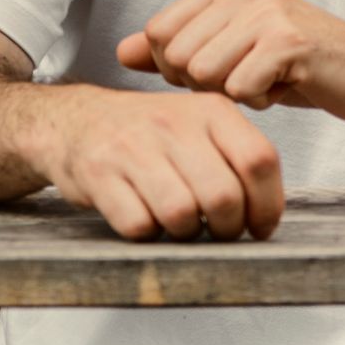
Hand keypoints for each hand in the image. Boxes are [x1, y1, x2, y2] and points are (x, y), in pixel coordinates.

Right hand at [34, 85, 282, 241]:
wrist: (76, 122)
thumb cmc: (149, 134)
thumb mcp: (201, 126)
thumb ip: (238, 157)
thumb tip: (268, 212)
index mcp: (211, 110)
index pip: (259, 161)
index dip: (268, 205)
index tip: (261, 227)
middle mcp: (174, 124)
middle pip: (224, 196)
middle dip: (228, 228)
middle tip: (219, 231)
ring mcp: (133, 147)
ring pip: (182, 214)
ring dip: (187, 233)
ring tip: (181, 223)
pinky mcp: (99, 174)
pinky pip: (139, 224)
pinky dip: (148, 234)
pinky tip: (147, 219)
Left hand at [118, 0, 344, 124]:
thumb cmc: (302, 68)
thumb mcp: (233, 55)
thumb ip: (177, 52)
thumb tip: (122, 52)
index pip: (159, 34)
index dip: (179, 69)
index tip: (224, 71)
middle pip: (177, 56)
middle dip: (206, 85)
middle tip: (251, 79)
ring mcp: (267, 11)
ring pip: (204, 73)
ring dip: (235, 94)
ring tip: (270, 81)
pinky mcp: (289, 41)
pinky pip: (239, 89)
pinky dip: (261, 102)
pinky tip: (288, 87)